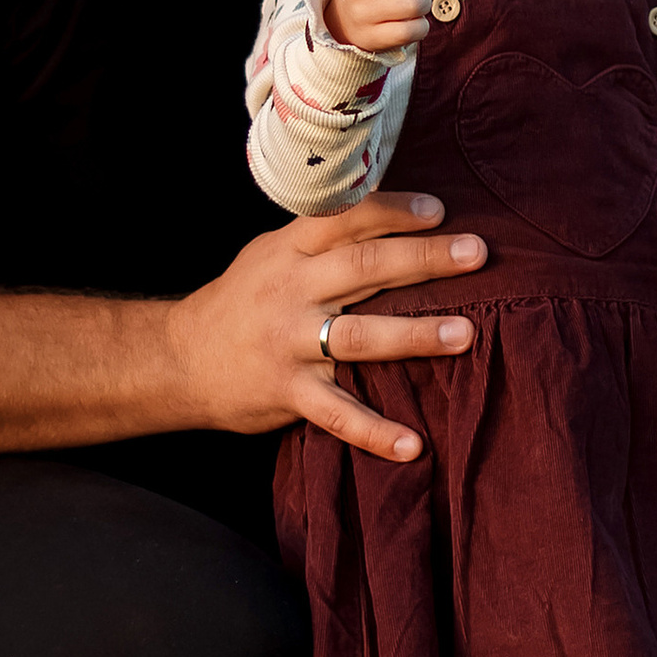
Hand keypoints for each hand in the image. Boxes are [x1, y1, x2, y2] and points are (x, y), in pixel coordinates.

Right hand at [163, 192, 487, 459]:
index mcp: (289, 251)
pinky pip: (337, 413)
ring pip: (359, 337)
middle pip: (363, 267)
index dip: (392, 211)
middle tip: (478, 253)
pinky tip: (414, 445)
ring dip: (415, 335)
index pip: (344, 218)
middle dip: (423, 259)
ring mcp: (288, 343)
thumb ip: (321, 239)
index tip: (440, 210)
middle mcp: (291, 291)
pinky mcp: (287, 392)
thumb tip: (390, 215)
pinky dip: (375, 432)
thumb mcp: (271, 255)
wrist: (178, 360)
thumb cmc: (241, 301)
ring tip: (467, 334)